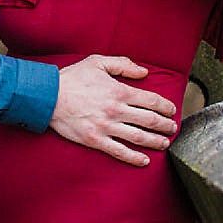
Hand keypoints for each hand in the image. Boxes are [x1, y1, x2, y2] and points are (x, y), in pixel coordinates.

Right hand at [51, 56, 175, 165]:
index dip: (166, 106)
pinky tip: (144, 161)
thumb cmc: (73, 78)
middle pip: (150, 120)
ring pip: (139, 137)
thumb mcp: (98, 62)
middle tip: (173, 128)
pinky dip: (134, 158)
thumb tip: (144, 72)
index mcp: (119, 91)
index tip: (172, 110)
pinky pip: (119, 151)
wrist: (48, 96)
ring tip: (165, 143)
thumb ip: (123, 65)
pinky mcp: (96, 140)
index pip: (151, 100)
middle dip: (166, 125)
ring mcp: (106, 127)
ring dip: (155, 141)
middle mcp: (116, 110)